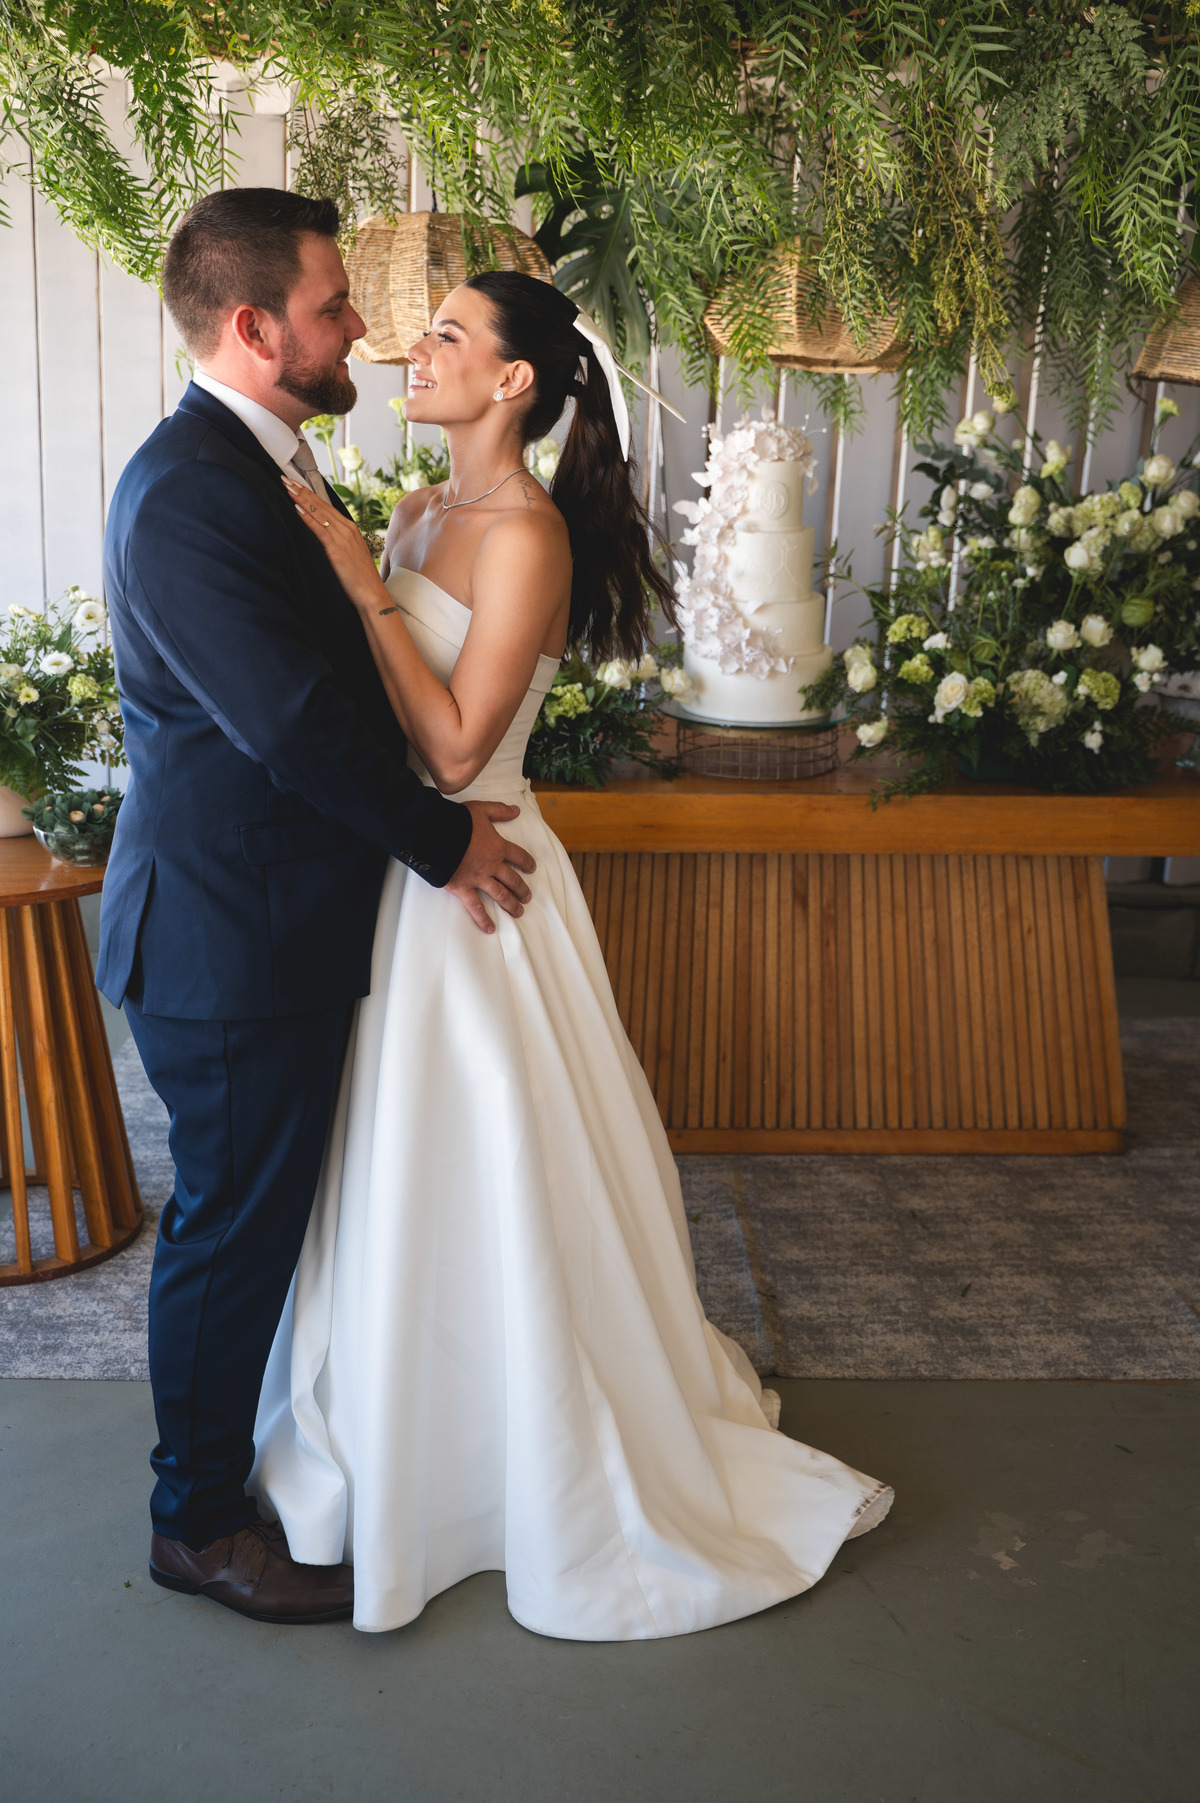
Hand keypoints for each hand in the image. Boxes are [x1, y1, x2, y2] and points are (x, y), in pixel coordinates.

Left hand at [282, 475, 379, 602]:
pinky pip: (318, 529)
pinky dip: (307, 517)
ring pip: (318, 513)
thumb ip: (337, 542)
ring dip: (301, 499)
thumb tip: (322, 536)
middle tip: (285, 479)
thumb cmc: (359, 577)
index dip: (310, 493)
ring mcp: (342, 537)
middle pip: (320, 505)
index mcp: (349, 528)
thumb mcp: (349, 553)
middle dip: (302, 491)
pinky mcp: (336, 549)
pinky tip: (297, 508)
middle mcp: (346, 528)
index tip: (296, 484)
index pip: (326, 506)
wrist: (371, 593)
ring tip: (287, 488)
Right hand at [444, 801, 536, 933]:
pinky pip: (475, 907)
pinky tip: (490, 928)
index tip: (532, 868)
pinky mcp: (463, 888)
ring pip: (500, 894)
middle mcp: (492, 865)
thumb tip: (516, 810)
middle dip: (522, 889)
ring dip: (511, 904)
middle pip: (512, 879)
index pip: (518, 856)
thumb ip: (499, 810)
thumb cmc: (458, 821)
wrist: (437, 835)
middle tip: (528, 897)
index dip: (527, 862)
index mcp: (497, 847)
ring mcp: (479, 879)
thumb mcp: (480, 810)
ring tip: (519, 912)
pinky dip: (483, 919)